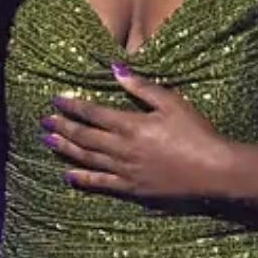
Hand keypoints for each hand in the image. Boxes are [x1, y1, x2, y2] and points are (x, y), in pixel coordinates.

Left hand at [42, 64, 238, 199]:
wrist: (213, 169)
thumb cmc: (196, 133)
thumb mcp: (171, 103)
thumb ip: (141, 87)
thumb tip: (115, 69)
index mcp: (131, 125)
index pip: (93, 113)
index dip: (72, 106)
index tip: (55, 99)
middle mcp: (122, 148)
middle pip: (84, 136)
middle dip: (63, 126)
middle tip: (44, 120)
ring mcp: (125, 170)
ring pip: (88, 158)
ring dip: (66, 149)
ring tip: (48, 141)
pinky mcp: (133, 188)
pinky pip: (101, 183)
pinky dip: (83, 179)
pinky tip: (69, 174)